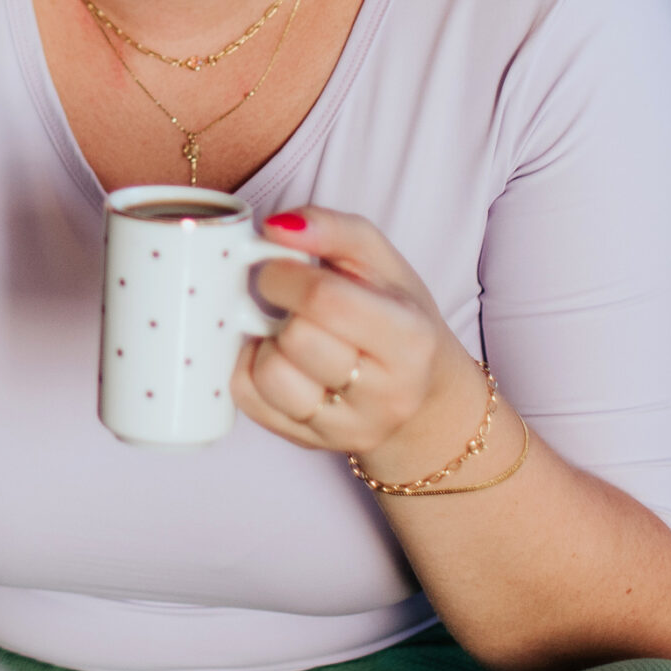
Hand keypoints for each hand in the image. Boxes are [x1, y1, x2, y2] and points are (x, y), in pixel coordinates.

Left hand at [229, 207, 488, 478]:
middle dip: (279, 309)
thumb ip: (332, 229)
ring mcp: (349, 428)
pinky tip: (276, 356)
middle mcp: (386, 394)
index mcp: (410, 339)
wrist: (421, 389)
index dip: (285, 273)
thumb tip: (276, 226)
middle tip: (289, 300)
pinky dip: (249, 369)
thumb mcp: (380, 260)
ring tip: (288, 332)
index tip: (279, 265)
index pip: (325, 300)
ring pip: (270, 378)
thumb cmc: (397, 314)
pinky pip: (249, 401)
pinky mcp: (312, 444)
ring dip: (265, 343)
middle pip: (297, 340)